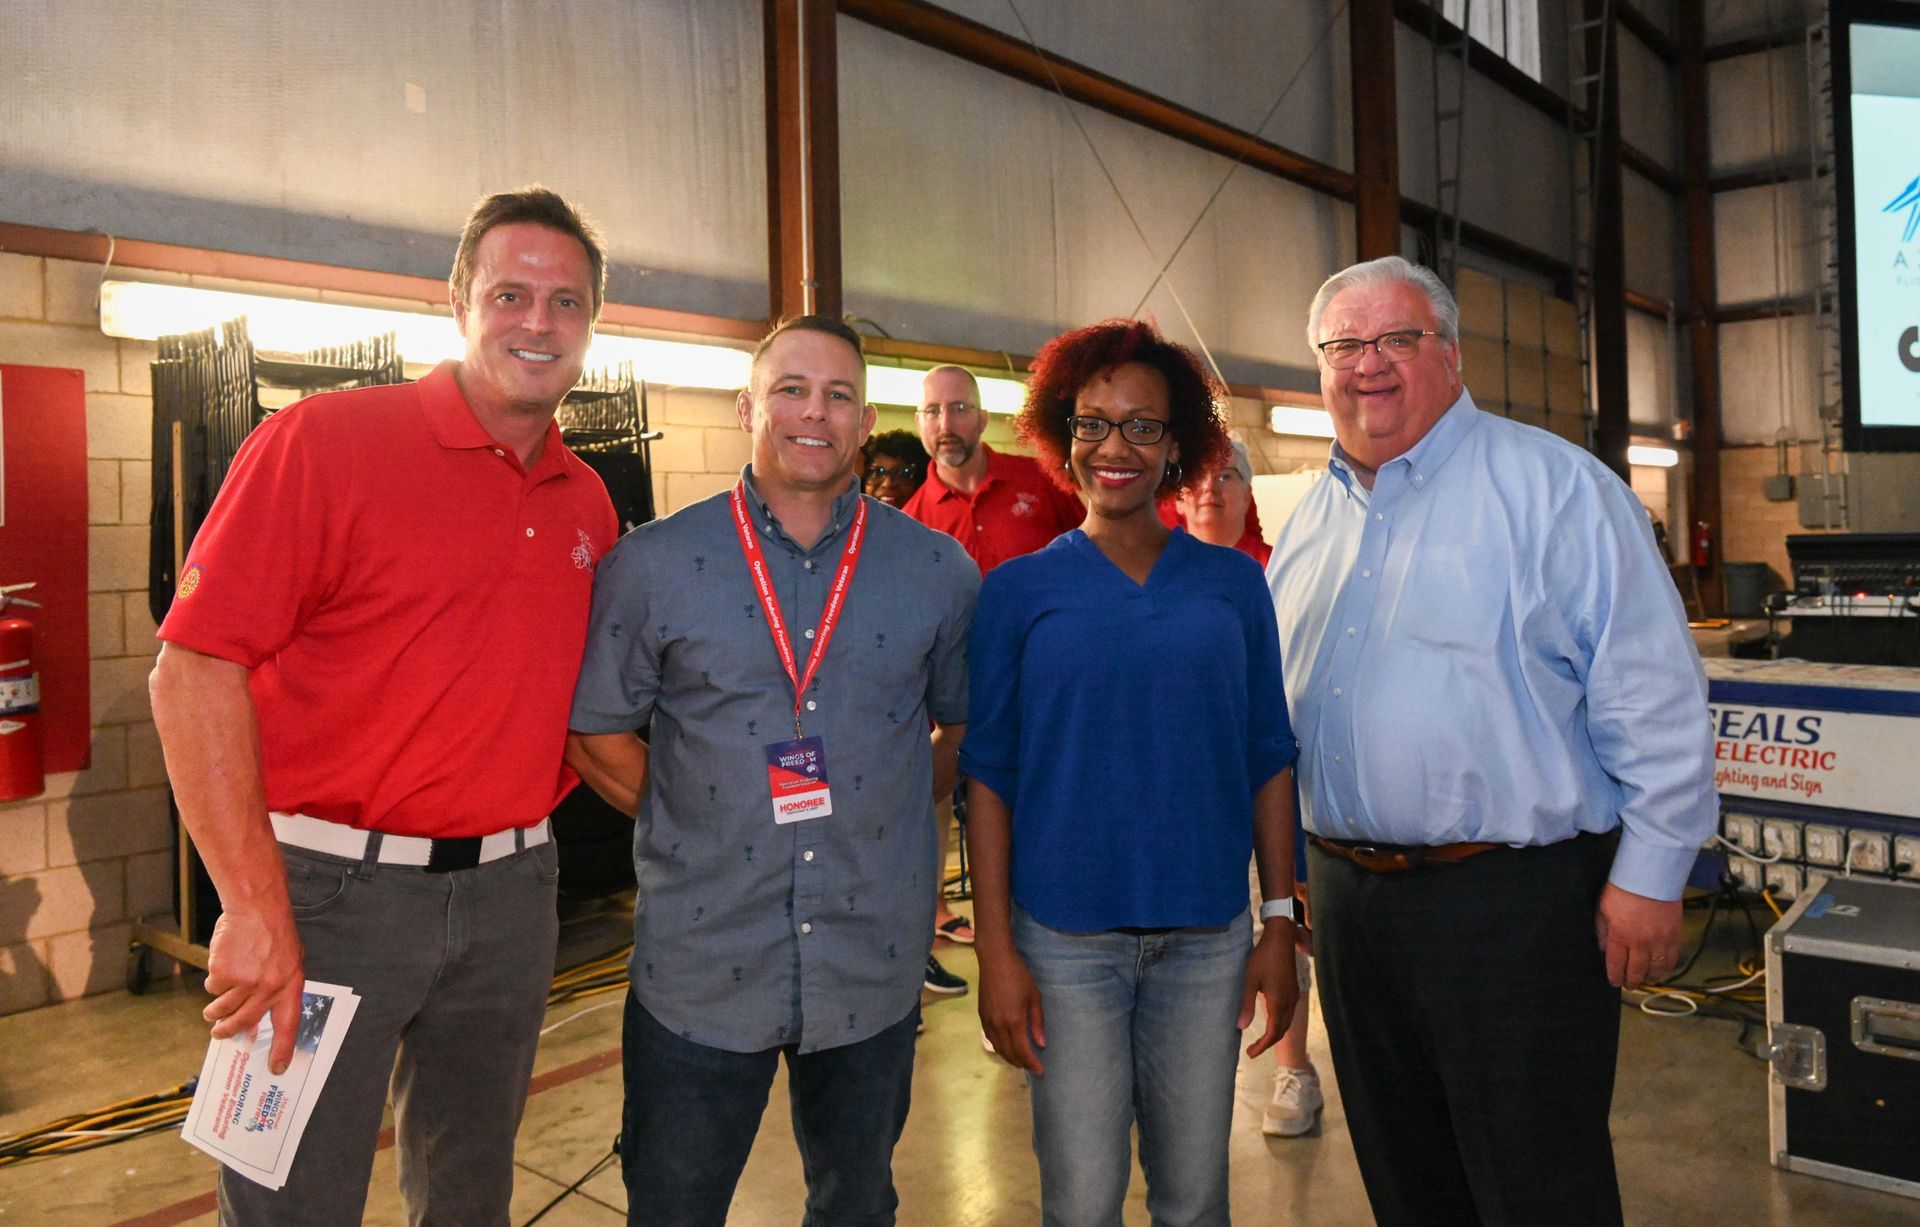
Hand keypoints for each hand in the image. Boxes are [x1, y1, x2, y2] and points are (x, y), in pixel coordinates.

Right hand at [202, 905, 306, 1073]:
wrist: (256, 908)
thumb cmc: (274, 934)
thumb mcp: (289, 962)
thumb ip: (277, 989)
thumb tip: (259, 1019)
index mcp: (290, 986)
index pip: (288, 1025)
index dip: (282, 1049)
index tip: (277, 1068)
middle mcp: (268, 988)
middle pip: (244, 1022)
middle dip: (228, 1032)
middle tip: (219, 1034)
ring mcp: (245, 982)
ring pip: (222, 1008)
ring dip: (215, 1011)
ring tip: (213, 1008)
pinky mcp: (224, 974)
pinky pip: (212, 988)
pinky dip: (213, 981)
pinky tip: (222, 965)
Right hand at [976, 944, 1046, 1074]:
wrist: (995, 960)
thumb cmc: (1019, 975)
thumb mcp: (1034, 997)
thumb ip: (1037, 1022)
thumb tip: (1041, 1044)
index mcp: (1014, 1021)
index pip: (1023, 1051)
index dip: (1031, 1063)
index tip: (1040, 1071)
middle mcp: (999, 1025)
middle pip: (1009, 1053)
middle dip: (1021, 1063)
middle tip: (1031, 1067)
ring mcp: (988, 1021)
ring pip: (998, 1048)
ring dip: (1009, 1057)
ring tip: (1020, 1060)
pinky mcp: (982, 1015)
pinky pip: (990, 1038)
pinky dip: (999, 1047)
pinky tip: (1006, 1046)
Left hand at [1240, 923, 1299, 1058]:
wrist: (1280, 940)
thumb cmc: (1263, 958)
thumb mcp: (1250, 980)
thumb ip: (1246, 1004)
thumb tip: (1241, 1027)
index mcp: (1279, 1002)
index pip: (1273, 1033)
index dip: (1262, 1046)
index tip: (1250, 1054)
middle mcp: (1289, 1002)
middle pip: (1281, 1030)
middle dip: (1268, 1043)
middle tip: (1252, 1050)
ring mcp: (1294, 996)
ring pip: (1287, 1023)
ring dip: (1275, 1034)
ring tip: (1261, 1040)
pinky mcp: (1293, 990)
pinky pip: (1289, 1014)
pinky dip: (1280, 1023)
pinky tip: (1271, 1021)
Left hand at [1595, 882, 1682, 988]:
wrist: (1652, 877)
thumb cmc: (1623, 890)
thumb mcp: (1603, 909)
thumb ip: (1602, 931)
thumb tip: (1603, 949)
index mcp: (1620, 937)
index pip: (1616, 965)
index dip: (1615, 977)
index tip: (1614, 982)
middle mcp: (1640, 944)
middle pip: (1636, 971)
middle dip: (1631, 981)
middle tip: (1629, 985)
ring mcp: (1660, 942)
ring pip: (1656, 969)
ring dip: (1649, 978)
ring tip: (1644, 980)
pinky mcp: (1675, 937)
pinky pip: (1671, 960)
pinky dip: (1665, 968)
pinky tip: (1661, 970)